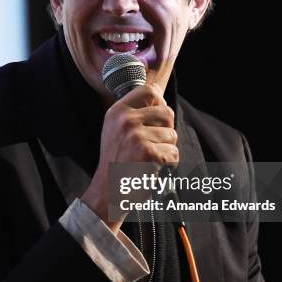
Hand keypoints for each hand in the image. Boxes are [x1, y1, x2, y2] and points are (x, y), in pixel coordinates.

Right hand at [82, 83, 177, 232]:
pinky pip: (173, 153)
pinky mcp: (148, 153)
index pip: (149, 90)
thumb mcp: (115, 129)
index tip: (156, 118)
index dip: (159, 103)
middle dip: (166, 130)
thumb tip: (160, 98)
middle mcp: (126, 120)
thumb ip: (133, 112)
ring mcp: (137, 136)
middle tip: (152, 144)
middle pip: (167, 112)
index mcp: (117, 111)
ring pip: (172, 135)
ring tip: (149, 158)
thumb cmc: (116, 161)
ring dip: (166, 149)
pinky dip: (168, 163)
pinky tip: (152, 168)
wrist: (108, 191)